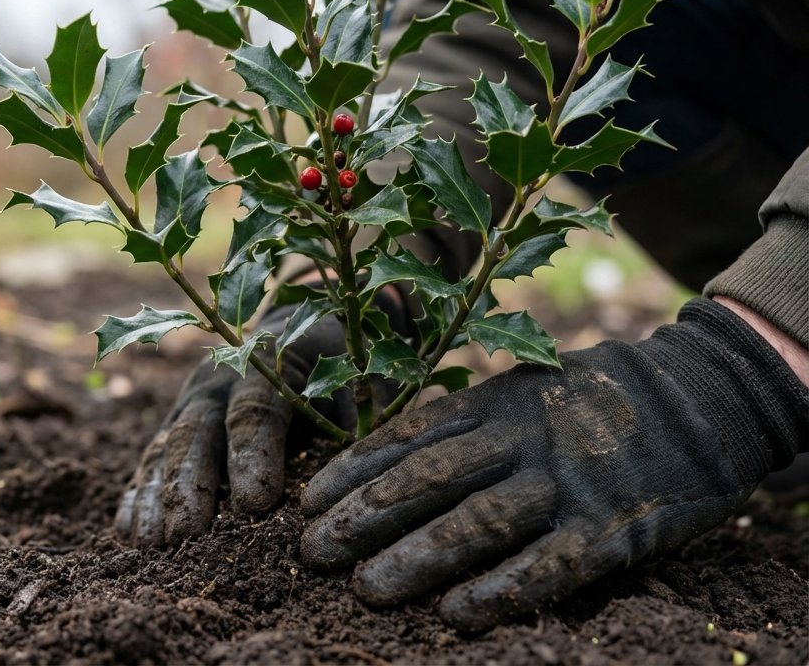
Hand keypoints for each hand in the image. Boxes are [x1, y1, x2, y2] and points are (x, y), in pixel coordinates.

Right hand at [113, 306, 349, 544]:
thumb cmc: (338, 368)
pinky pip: (149, 460)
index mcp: (268, 366)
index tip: (257, 504)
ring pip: (165, 447)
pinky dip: (138, 496)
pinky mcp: (174, 427)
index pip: (256, 410)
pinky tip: (130, 533)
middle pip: (196, 430)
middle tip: (188, 532)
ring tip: (153, 544)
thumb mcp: (358, 385)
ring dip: (156, 496)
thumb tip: (358, 476)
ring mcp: (189, 404)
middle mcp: (217, 382)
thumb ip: (355, 424)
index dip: (253, 455)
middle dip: (189, 483)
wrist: (298, 331)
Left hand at [299, 299, 808, 630]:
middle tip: (313, 552)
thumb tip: (379, 459)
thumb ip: (461, 421)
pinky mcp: (609, 529)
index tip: (306, 503)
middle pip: (428, 479)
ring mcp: (564, 485)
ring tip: (366, 588)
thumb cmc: (589, 402)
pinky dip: (500, 591)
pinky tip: (455, 616)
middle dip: (364, 517)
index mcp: (493, 403)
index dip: (352, 473)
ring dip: (417, 558)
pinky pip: (548, 566)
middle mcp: (520, 441)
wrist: (698, 400)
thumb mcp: (519, 389)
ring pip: (478, 523)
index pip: (406, 437)